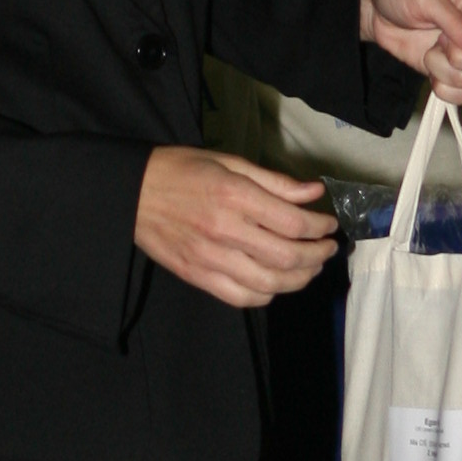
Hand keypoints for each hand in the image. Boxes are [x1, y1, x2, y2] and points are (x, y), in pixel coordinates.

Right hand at [136, 144, 338, 303]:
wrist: (132, 193)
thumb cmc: (182, 171)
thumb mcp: (229, 163)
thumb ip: (274, 181)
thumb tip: (314, 191)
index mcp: (235, 196)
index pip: (293, 223)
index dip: (320, 228)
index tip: (329, 225)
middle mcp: (225, 230)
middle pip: (287, 257)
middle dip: (317, 256)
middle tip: (327, 249)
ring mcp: (210, 258)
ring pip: (269, 283)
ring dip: (299, 279)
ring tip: (310, 269)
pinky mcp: (198, 277)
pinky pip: (241, 297)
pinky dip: (266, 295)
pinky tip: (275, 284)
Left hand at [361, 0, 461, 103]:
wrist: (375, 10)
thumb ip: (452, 18)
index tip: (453, 36)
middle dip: (456, 58)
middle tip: (439, 40)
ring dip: (443, 70)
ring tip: (430, 49)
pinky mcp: (451, 73)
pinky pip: (460, 95)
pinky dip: (441, 88)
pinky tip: (428, 69)